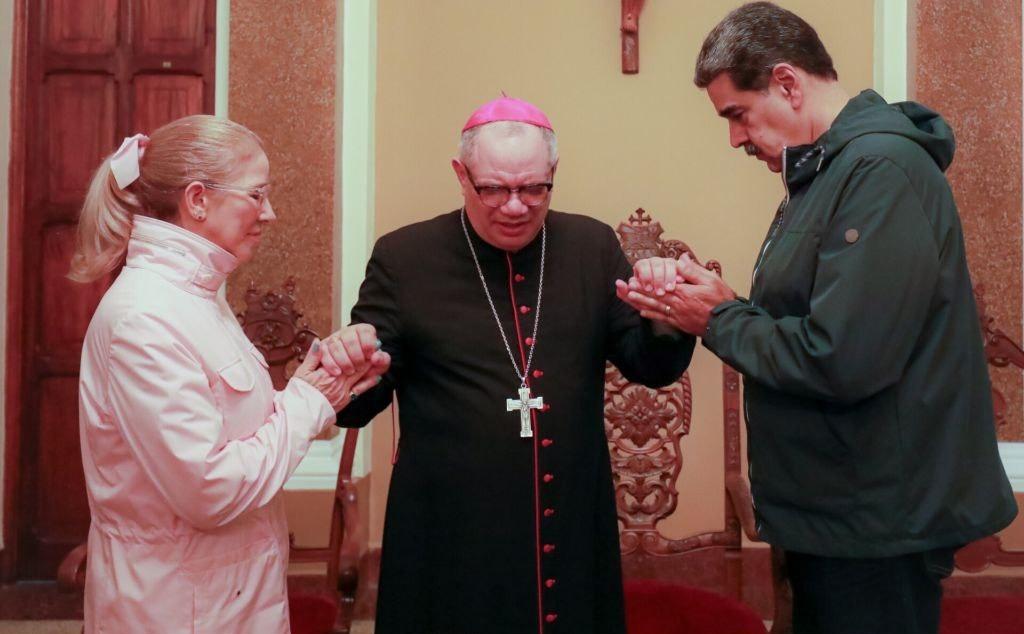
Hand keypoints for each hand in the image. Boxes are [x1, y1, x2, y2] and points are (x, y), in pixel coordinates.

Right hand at [293, 339, 390, 411]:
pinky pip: (361, 390)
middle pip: (357, 365)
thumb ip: (312, 356)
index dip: (357, 348)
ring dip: (371, 366)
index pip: (346, 357)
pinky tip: (377, 376)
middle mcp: (338, 381)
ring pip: (361, 375)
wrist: (301, 416)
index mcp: (327, 372)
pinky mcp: (346, 400)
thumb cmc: (300, 393)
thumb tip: (318, 342)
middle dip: (367, 355)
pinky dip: (370, 382)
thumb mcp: (302, 372)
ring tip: (379, 357)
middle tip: (377, 346)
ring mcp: (344, 391)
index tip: (365, 341)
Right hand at [318, 324, 380, 376]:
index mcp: (363, 331)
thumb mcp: (378, 365)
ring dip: (344, 361)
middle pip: (350, 339)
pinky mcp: (323, 348)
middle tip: (359, 367)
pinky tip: (337, 372)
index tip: (369, 356)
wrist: (350, 376)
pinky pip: (324, 353)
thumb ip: (382, 361)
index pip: (365, 331)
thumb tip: (376, 357)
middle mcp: (348, 332)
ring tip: (350, 371)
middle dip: (356, 356)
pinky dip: (331, 364)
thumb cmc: (367, 367)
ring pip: (336, 346)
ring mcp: (334, 339)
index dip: (368, 345)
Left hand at [616, 253, 736, 335]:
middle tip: (625, 288)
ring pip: (655, 308)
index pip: (660, 286)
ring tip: (629, 297)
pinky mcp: (680, 324)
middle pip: (654, 297)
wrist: (727, 324)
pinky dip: (652, 316)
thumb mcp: (711, 281)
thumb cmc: (721, 301)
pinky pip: (662, 319)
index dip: (646, 284)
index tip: (634, 279)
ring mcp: (678, 316)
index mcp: (684, 293)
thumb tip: (681, 259)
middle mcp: (677, 305)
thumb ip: (693, 271)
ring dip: (641, 302)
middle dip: (638, 292)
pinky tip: (642, 313)